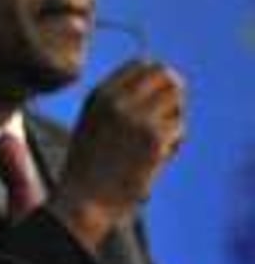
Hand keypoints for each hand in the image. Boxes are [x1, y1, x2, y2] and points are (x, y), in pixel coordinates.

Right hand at [47, 59, 184, 249]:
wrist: (83, 200)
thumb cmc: (90, 166)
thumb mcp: (94, 122)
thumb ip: (119, 100)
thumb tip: (163, 78)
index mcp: (99, 94)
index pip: (142, 63)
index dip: (156, 80)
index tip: (154, 103)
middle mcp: (116, 100)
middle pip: (165, 75)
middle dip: (171, 95)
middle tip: (164, 119)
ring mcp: (136, 117)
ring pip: (176, 100)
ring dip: (174, 118)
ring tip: (157, 142)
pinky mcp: (153, 138)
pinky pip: (179, 128)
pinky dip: (174, 143)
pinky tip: (156, 158)